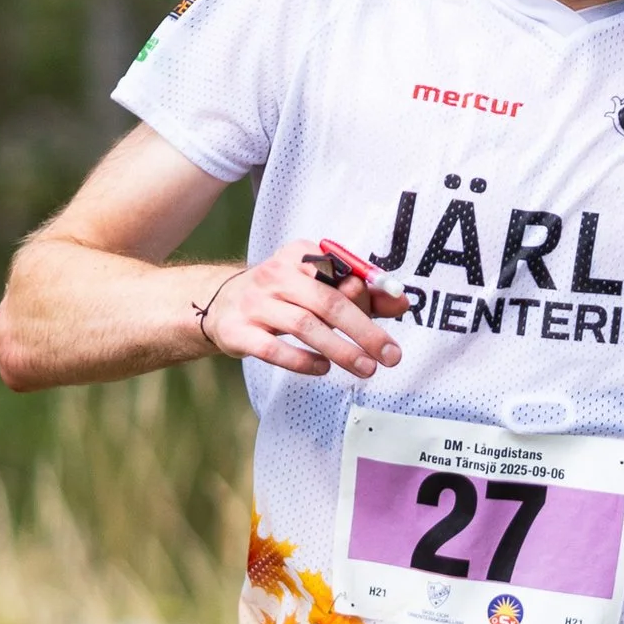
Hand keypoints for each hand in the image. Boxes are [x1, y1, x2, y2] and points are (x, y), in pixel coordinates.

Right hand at [196, 242, 407, 378]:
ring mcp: (254, 303)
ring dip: (339, 349)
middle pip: (327, 301)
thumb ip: (360, 294)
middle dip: (363, 330)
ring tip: (366, 368)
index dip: (370, 293)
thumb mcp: (318, 287)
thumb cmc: (284, 296)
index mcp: (300, 255)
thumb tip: (401, 302)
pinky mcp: (238, 331)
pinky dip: (302, 360)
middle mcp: (276, 274)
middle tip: (390, 355)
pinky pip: (273, 348)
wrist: (222, 304)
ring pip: (303, 325)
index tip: (398, 311)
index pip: (341, 272)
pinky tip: (323, 368)